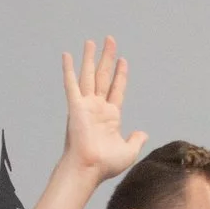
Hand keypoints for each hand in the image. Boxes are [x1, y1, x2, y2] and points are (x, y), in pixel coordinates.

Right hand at [61, 37, 147, 182]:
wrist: (89, 168)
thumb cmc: (105, 165)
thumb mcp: (129, 151)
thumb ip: (136, 140)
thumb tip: (143, 133)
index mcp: (110, 116)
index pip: (116, 89)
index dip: (120, 74)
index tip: (122, 60)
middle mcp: (97, 108)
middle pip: (103, 76)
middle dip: (107, 58)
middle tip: (109, 40)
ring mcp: (86, 106)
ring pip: (88, 75)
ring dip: (90, 58)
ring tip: (91, 41)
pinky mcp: (75, 106)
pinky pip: (71, 84)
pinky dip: (68, 69)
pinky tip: (67, 55)